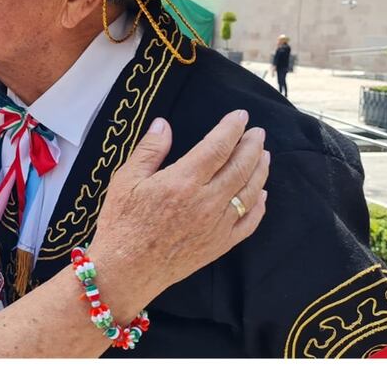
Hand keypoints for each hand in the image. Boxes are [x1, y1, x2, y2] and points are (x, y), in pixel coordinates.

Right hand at [89, 110, 267, 316]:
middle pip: (240, 167)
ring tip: (264, 156)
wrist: (126, 270)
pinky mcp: (219, 245)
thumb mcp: (126, 180)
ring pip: (249, 192)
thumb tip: (163, 123)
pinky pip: (249, 223)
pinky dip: (259, 206)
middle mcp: (206, 202)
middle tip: (258, 132)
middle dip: (252, 146)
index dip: (232, 129)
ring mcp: (216, 225)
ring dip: (259, 170)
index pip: (218, 147)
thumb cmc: (122, 223)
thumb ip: (150, 150)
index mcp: (183, 181)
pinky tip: (261, 194)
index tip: (241, 116)